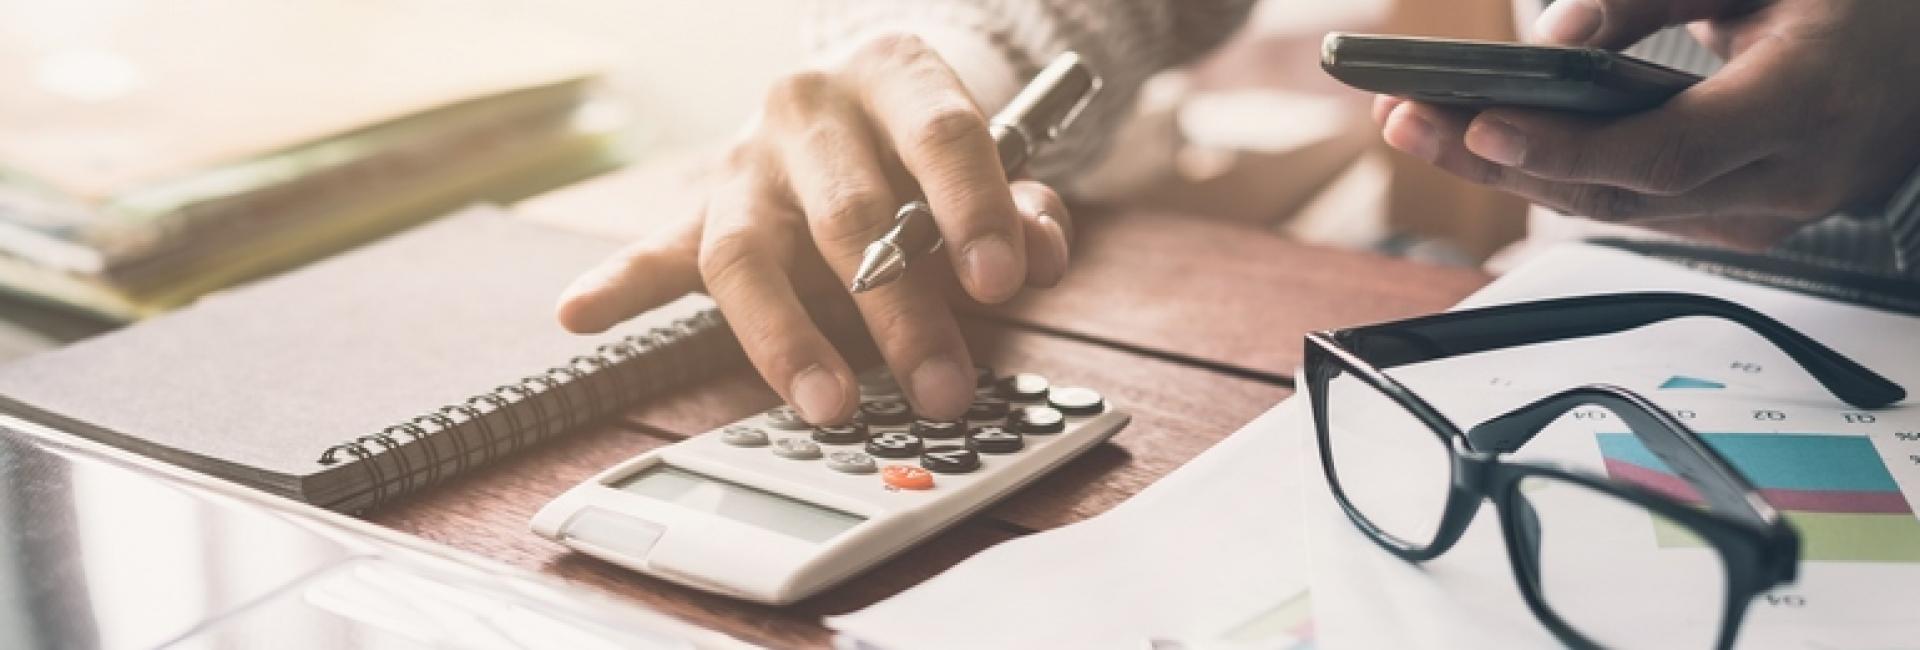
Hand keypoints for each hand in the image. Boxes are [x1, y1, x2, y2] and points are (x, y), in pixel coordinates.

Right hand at [554, 34, 1072, 423]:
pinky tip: (581, 312)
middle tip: (942, 384)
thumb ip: (1023, 208)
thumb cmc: (927, 147)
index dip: (974, 208)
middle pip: (849, 211)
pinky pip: (657, 251)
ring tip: (827, 402)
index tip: (1002, 281)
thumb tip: (1038, 256)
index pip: (939, 135)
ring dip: (788, 337)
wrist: (859, 97)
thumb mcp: (993, 164)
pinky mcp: (701, 210)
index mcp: (892, 76)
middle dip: (900, 308)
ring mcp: (745, 162)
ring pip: (748, 250)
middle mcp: (808, 109)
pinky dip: (620, 285)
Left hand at [1375, 0, 1919, 248]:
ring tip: (1418, 124)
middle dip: (1496, 161)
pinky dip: (1556, 177)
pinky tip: (1483, 145)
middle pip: (1618, 195)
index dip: (1566, 146)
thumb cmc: (1854, 5)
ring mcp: (1766, 215)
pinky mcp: (1741, 223)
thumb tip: (1553, 39)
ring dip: (1507, 173)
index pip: (1667, 152)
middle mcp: (1789, 180)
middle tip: (1406, 117)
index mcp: (1807, 104)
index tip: (1481, 121)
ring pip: (1615, 213)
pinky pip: (1636, 210)